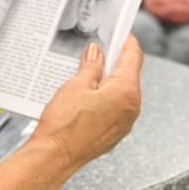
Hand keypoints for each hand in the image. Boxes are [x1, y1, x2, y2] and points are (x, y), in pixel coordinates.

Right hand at [32, 37, 142, 172]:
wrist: (55, 156)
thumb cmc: (64, 124)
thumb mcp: (76, 85)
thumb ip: (91, 65)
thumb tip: (97, 53)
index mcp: (126, 91)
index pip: (133, 57)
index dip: (126, 42)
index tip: (120, 33)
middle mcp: (131, 108)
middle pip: (129, 75)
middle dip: (114, 62)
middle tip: (97, 51)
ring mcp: (125, 124)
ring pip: (122, 93)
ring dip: (109, 81)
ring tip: (87, 73)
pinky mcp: (115, 134)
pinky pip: (115, 109)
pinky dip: (106, 98)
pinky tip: (88, 95)